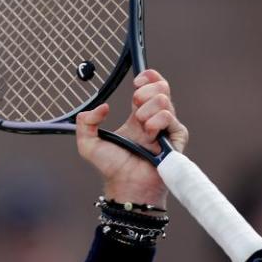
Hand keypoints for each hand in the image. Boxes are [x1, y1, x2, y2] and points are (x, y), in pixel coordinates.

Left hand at [75, 69, 188, 206]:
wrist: (125, 183)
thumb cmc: (111, 167)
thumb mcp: (88, 143)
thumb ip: (85, 122)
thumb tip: (102, 107)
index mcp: (138, 116)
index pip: (151, 87)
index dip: (148, 78)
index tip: (137, 81)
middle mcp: (154, 119)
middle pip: (162, 88)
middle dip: (146, 90)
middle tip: (135, 103)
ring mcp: (166, 128)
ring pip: (164, 100)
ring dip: (147, 111)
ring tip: (140, 127)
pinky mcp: (176, 137)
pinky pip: (169, 117)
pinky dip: (156, 122)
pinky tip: (149, 135)